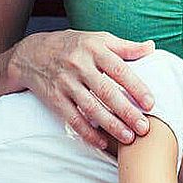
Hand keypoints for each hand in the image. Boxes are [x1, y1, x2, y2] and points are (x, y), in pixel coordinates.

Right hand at [8, 29, 155, 149]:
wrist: (30, 53)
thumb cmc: (73, 46)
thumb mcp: (97, 39)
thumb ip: (125, 46)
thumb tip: (152, 47)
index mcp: (93, 49)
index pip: (119, 70)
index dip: (136, 87)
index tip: (150, 104)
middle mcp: (79, 65)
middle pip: (106, 92)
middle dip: (127, 112)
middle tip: (144, 128)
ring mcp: (65, 83)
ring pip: (90, 108)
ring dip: (111, 125)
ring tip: (129, 138)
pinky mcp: (54, 98)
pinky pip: (72, 118)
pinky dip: (87, 132)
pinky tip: (102, 142)